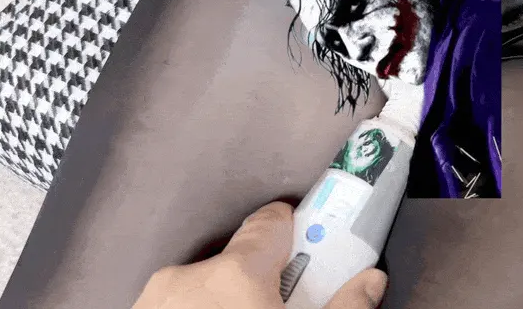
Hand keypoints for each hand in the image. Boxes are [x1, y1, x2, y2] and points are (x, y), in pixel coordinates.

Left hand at [132, 202, 387, 308]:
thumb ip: (343, 308)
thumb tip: (368, 283)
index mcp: (235, 276)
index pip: (272, 223)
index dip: (299, 231)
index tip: (317, 244)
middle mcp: (187, 282)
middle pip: (240, 263)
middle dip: (267, 285)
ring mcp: (154, 306)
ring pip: (206, 292)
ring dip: (230, 307)